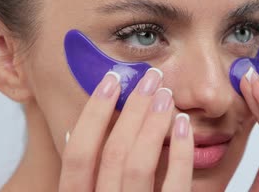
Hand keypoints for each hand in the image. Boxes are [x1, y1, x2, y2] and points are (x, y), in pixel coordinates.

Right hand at [59, 69, 193, 191]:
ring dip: (153, 124)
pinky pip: (175, 185)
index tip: (111, 79)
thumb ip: (89, 169)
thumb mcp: (95, 190)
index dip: (92, 114)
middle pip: (113, 154)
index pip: (76, 156)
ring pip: (139, 166)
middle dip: (132, 110)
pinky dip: (181, 152)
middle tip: (150, 78)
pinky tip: (185, 125)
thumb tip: (74, 126)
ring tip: (165, 94)